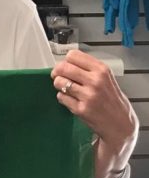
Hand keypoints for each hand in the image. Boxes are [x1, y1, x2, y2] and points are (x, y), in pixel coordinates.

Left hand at [51, 50, 137, 177]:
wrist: (119, 122)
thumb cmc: (111, 99)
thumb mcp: (105, 78)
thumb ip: (88, 69)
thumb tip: (64, 63)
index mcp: (101, 70)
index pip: (73, 55)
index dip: (65, 61)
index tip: (65, 66)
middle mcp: (95, 81)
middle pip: (63, 67)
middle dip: (57, 72)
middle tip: (58, 76)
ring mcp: (88, 95)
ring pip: (59, 82)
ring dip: (59, 85)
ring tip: (66, 89)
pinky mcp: (81, 109)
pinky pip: (61, 97)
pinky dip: (62, 98)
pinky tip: (71, 100)